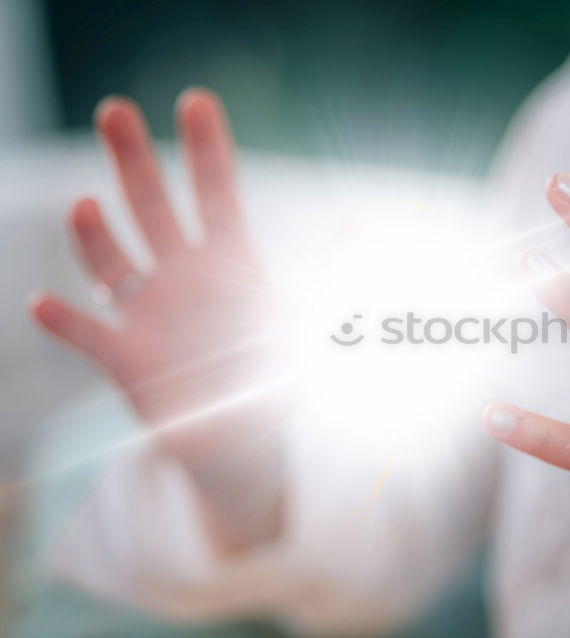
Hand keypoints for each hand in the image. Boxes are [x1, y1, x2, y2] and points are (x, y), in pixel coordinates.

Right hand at [29, 90, 285, 548]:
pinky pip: (88, 334)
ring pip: (113, 261)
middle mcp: (180, 275)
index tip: (196, 100)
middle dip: (133, 160)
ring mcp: (147, 312)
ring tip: (86, 203)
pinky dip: (67, 322)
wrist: (242, 439)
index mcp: (227, 260)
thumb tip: (358, 224)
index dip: (207, 150)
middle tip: (115, 109)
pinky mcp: (123, 356)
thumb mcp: (305, 318)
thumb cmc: (271, 368)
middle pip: (152, 207)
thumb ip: (328, 272)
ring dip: (95, 236)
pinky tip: (45, 304)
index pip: (216, 192)